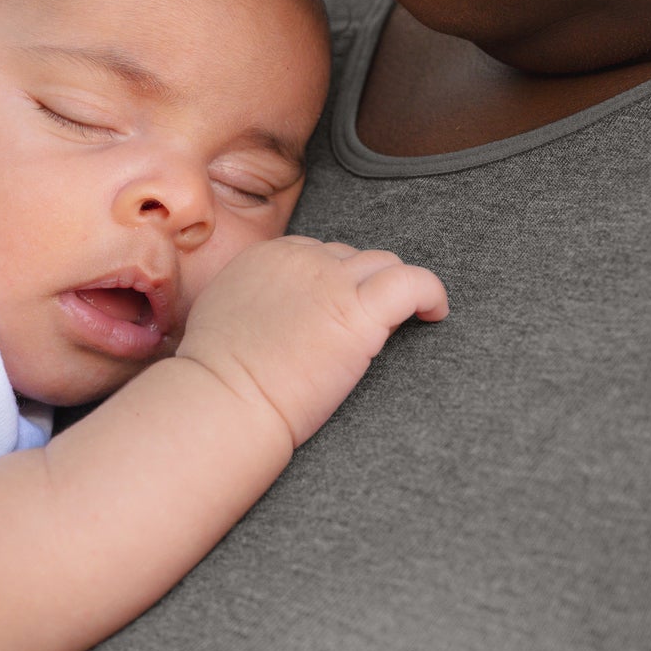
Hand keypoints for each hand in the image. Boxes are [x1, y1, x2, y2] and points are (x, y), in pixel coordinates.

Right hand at [178, 237, 448, 446]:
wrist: (223, 399)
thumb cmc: (215, 378)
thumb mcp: (219, 314)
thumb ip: (249, 299)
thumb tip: (267, 313)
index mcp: (267, 255)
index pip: (318, 252)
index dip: (333, 281)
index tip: (337, 312)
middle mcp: (301, 257)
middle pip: (351, 257)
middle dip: (360, 287)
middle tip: (364, 326)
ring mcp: (331, 281)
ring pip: (383, 264)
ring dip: (392, 290)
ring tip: (404, 321)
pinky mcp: (358, 312)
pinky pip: (412, 283)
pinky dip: (431, 293)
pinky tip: (435, 314)